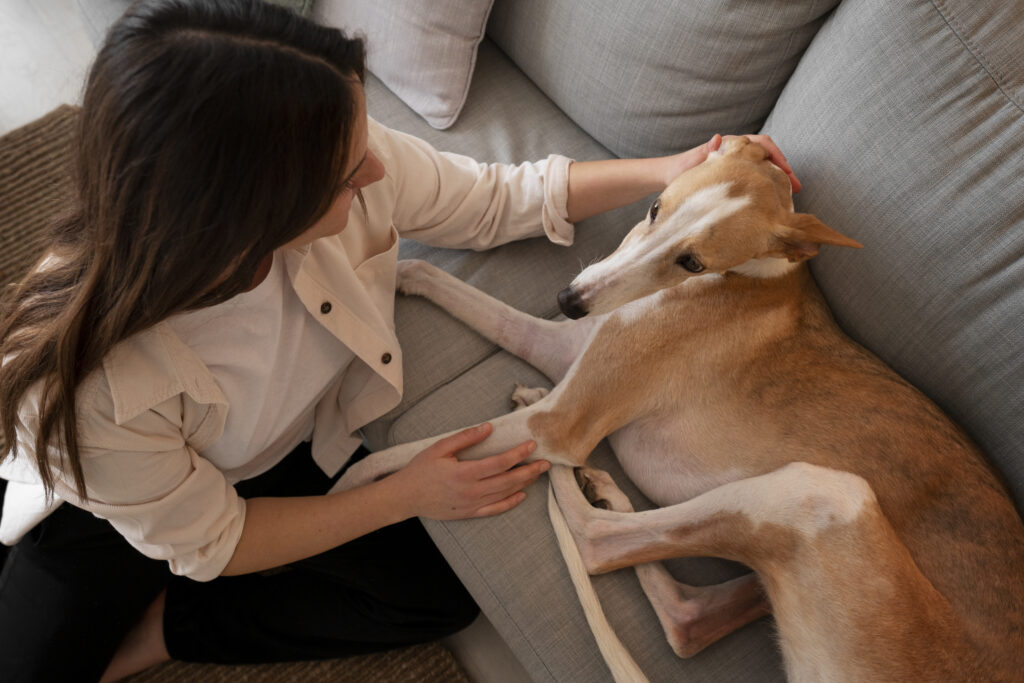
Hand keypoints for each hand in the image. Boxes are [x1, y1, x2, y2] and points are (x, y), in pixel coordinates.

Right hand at [389, 423, 549, 519]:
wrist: (406, 497)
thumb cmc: (421, 469)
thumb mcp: (439, 448)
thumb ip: (465, 438)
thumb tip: (488, 427)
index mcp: (464, 473)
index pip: (499, 463)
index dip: (518, 454)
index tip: (531, 445)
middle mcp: (471, 491)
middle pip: (507, 480)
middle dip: (529, 471)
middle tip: (545, 463)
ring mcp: (471, 505)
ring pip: (504, 494)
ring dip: (523, 484)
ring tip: (537, 474)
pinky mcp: (469, 514)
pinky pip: (495, 509)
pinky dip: (510, 503)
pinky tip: (521, 495)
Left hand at [659, 134, 801, 192]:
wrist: (666, 176)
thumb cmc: (677, 171)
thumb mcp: (690, 164)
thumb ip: (703, 153)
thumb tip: (716, 138)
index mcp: (728, 145)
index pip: (761, 144)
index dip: (777, 157)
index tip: (787, 173)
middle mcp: (735, 150)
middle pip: (768, 154)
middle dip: (784, 169)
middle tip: (796, 188)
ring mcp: (735, 161)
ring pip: (763, 165)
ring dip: (777, 177)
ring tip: (789, 195)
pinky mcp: (733, 172)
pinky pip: (755, 174)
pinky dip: (766, 183)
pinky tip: (770, 197)